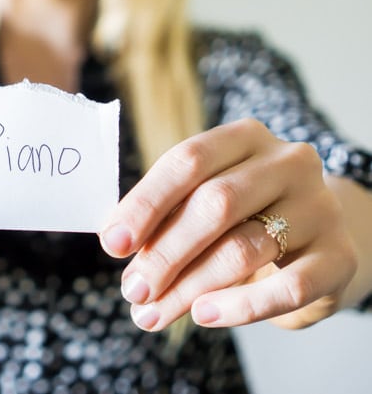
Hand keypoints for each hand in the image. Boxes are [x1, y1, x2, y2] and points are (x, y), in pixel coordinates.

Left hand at [99, 118, 356, 330]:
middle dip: (164, 253)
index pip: (187, 161)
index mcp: (243, 138)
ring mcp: (319, 206)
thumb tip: (115, 239)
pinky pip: (289, 288)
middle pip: (215, 204)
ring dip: (189, 287)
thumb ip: (164, 214)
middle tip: (133, 291)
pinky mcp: (339, 255)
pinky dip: (241, 307)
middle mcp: (287, 162)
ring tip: (152, 313)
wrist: (313, 243)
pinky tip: (204, 315)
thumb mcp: (201, 203)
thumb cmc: (241, 218)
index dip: (145, 204)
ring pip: (244, 249)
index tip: (113, 244)